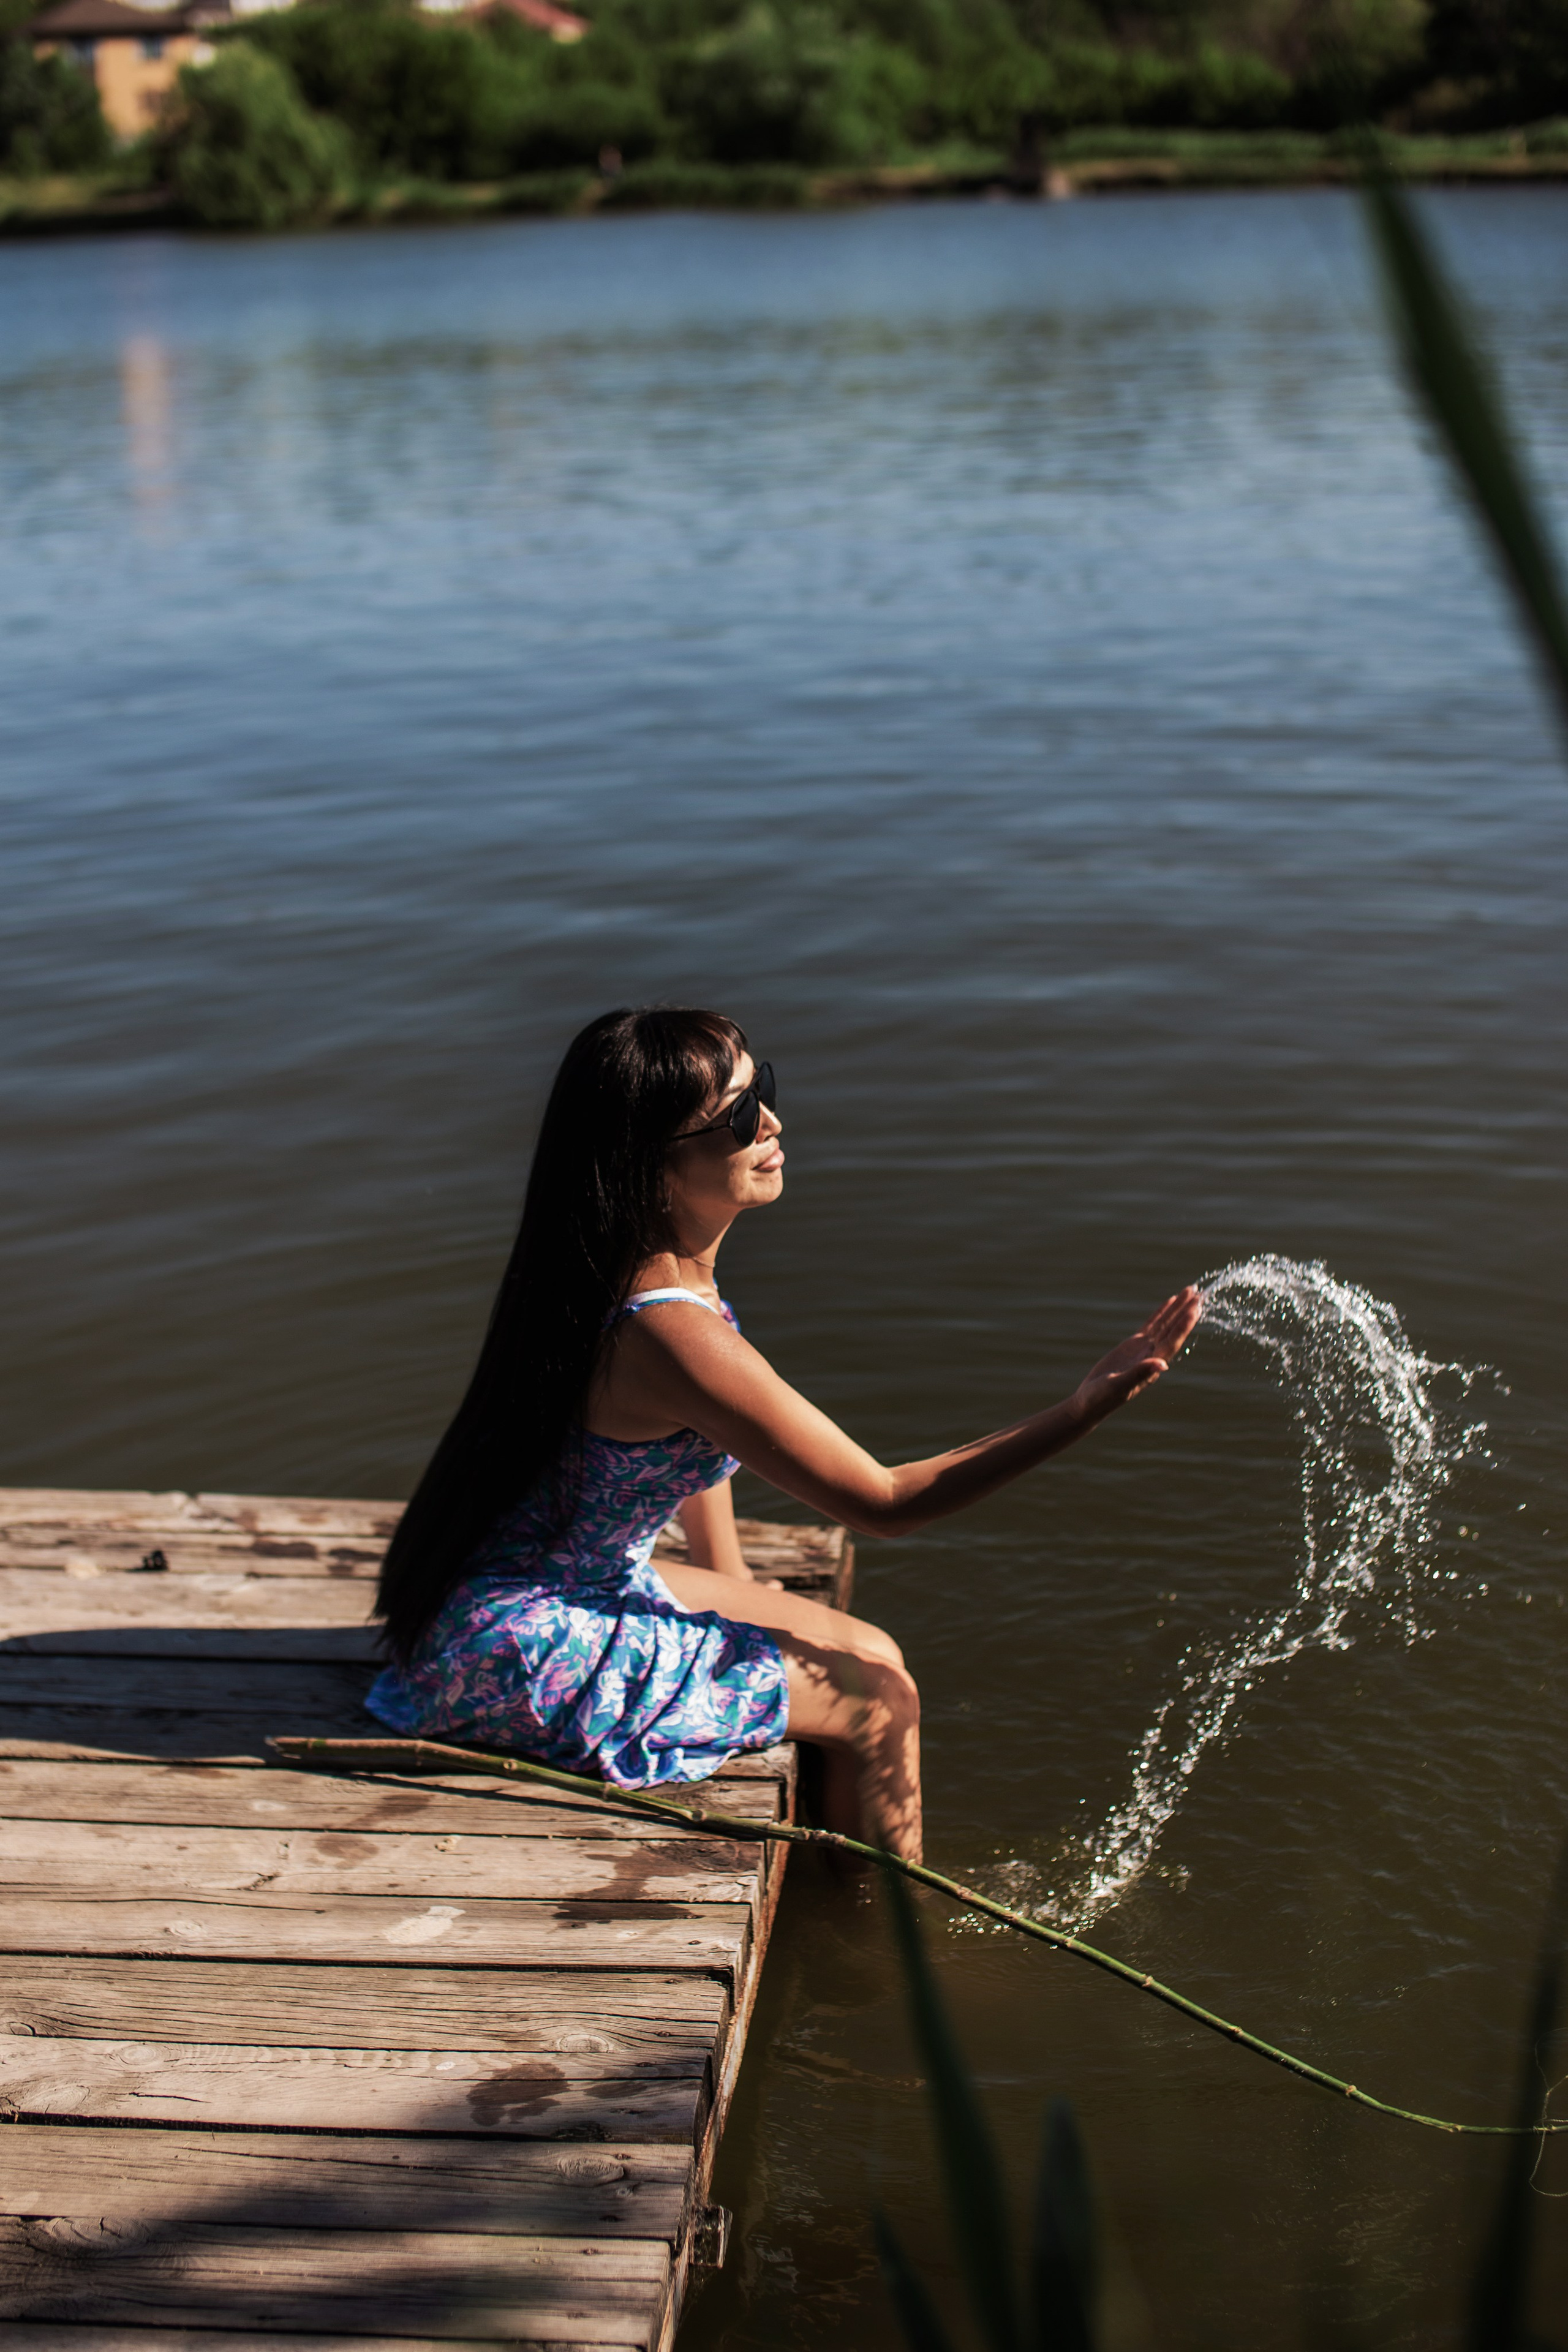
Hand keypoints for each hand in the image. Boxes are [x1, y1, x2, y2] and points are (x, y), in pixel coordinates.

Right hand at [1072, 1286, 1202, 1426]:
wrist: (1091, 1402)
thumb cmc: (1102, 1398)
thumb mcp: (1119, 1385)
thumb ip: (1139, 1374)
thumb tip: (1163, 1365)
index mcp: (1152, 1365)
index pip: (1172, 1341)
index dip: (1184, 1325)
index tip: (1195, 1308)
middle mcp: (1153, 1356)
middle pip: (1173, 1329)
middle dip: (1186, 1311)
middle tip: (1199, 1292)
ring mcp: (1144, 1349)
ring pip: (1165, 1325)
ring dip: (1178, 1309)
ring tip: (1190, 1291)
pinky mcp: (1133, 1345)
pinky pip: (1151, 1325)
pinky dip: (1161, 1313)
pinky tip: (1170, 1302)